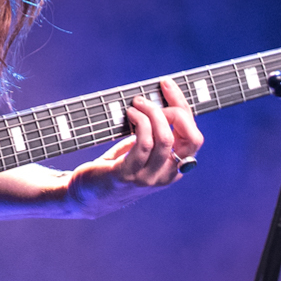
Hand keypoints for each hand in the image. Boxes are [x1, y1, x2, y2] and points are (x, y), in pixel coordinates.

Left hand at [66, 79, 203, 218]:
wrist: (86, 194)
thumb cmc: (116, 166)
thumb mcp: (142, 150)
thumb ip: (155, 133)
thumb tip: (159, 99)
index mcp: (175, 167)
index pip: (194, 136)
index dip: (184, 107)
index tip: (167, 86)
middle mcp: (167, 175)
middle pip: (190, 138)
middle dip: (175, 110)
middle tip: (149, 99)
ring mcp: (148, 177)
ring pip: (166, 139)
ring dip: (152, 113)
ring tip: (136, 104)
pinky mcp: (127, 175)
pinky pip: (143, 144)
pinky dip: (140, 123)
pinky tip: (130, 114)